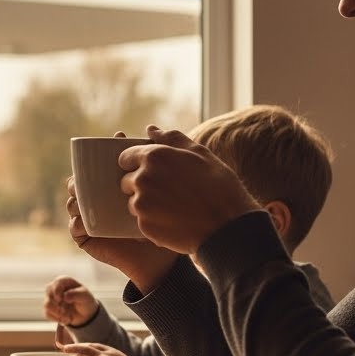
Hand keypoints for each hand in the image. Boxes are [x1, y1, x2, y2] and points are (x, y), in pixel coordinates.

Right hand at [43, 275, 98, 326]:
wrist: (85, 314)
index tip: (60, 299)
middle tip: (65, 311)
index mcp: (65, 281)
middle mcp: (56, 288)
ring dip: (57, 313)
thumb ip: (76, 294)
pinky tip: (66, 320)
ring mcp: (51, 298)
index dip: (57, 290)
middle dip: (57, 305)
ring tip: (68, 318)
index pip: (57, 282)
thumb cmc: (85, 301)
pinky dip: (57, 318)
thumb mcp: (85, 297)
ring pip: (47, 304)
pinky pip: (47, 314)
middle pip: (49, 293)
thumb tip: (65, 297)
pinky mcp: (49, 308)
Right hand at [65, 175, 179, 292]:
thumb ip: (141, 179)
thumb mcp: (147, 196)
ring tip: (84, 204)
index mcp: (104, 190)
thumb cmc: (154, 219)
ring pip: (72, 206)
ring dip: (74, 203)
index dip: (84, 170)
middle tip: (82, 184)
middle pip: (75, 188)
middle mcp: (93, 204)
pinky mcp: (85, 238)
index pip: (88, 176)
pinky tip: (84, 223)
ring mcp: (87, 220)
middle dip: (74, 184)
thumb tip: (143, 155)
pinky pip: (75, 227)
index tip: (90, 166)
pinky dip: (76, 223)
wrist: (153, 253)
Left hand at [118, 126, 260, 254]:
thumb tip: (150, 129)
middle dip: (141, 185)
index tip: (153, 171)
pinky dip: (153, 221)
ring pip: (133, 202)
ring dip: (146, 205)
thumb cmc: (218, 186)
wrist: (228, 226)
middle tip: (168, 191)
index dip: (137, 164)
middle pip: (127, 181)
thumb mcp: (200, 154)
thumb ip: (171, 138)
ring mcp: (141, 204)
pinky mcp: (144, 226)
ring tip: (173, 207)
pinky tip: (174, 220)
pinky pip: (141, 221)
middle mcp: (143, 179)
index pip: (126, 157)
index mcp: (154, 157)